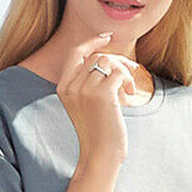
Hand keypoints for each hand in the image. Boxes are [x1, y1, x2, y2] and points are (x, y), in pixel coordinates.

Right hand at [55, 29, 139, 169]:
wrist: (100, 154)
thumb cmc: (97, 130)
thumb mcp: (85, 103)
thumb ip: (87, 81)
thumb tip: (106, 54)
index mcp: (63, 88)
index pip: (75, 53)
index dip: (91, 42)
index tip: (107, 37)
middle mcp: (70, 86)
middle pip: (97, 56)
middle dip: (116, 61)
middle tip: (128, 75)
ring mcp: (84, 90)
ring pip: (109, 61)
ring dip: (124, 71)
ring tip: (127, 89)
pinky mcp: (101, 95)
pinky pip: (118, 73)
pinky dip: (127, 81)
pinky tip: (128, 95)